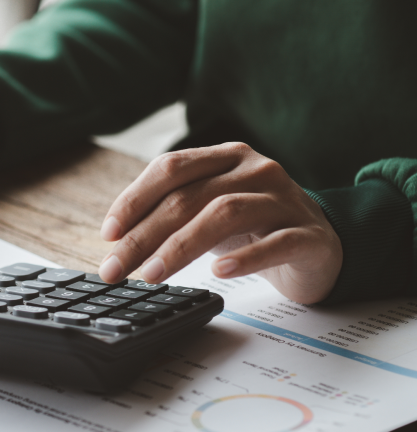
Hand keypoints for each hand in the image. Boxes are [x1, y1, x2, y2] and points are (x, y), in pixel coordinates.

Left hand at [98, 143, 342, 303]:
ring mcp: (285, 200)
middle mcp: (256, 170)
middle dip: (144, 235)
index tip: (108, 234)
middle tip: (116, 267)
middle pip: (189, 196)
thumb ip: (174, 213)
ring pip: (225, 214)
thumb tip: (118, 240)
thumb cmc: (256, 228)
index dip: (134, 200)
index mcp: (227, 157)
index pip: (171, 168)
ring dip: (181, 247)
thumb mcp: (211, 212)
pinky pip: (275, 243)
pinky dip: (245, 257)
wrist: (323, 247)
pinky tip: (219, 272)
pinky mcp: (309, 235)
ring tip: (153, 274)